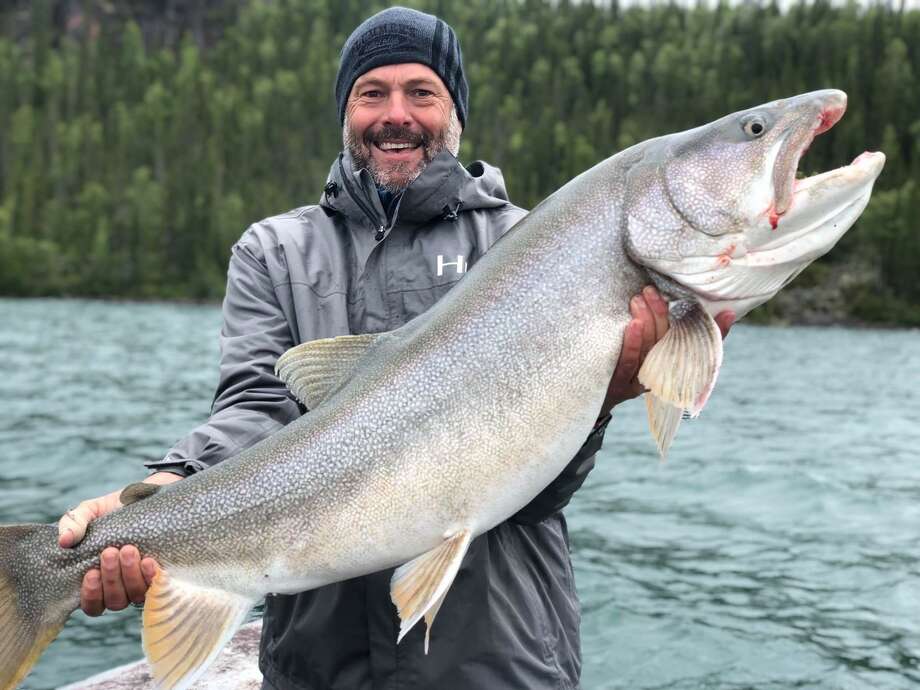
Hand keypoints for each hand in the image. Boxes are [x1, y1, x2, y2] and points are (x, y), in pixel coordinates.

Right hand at [58, 471, 180, 615]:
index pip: (93, 606)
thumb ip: (74, 523)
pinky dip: (152, 576)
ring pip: (135, 596)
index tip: (90, 574)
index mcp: (100, 580)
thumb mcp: (91, 511)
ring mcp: (143, 582)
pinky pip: (158, 586)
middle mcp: (122, 587)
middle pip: (115, 601)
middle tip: (110, 552)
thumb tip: (64, 541)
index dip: (91, 596)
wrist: (149, 497)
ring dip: (130, 575)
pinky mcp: (164, 573)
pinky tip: (149, 561)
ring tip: (129, 550)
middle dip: (111, 578)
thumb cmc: (114, 510)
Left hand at [598, 286, 734, 417]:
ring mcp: (642, 382)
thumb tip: (728, 311)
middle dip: (661, 314)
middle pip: (669, 343)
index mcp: (675, 367)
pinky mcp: (621, 386)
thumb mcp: (655, 344)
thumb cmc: (632, 361)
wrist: (594, 393)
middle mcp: (662, 377)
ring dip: (647, 322)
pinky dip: (633, 343)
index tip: (725, 312)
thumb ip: (684, 328)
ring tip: (638, 299)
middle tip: (651, 290)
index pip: (700, 348)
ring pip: (651, 350)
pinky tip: (632, 324)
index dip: (714, 332)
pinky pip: (629, 363)